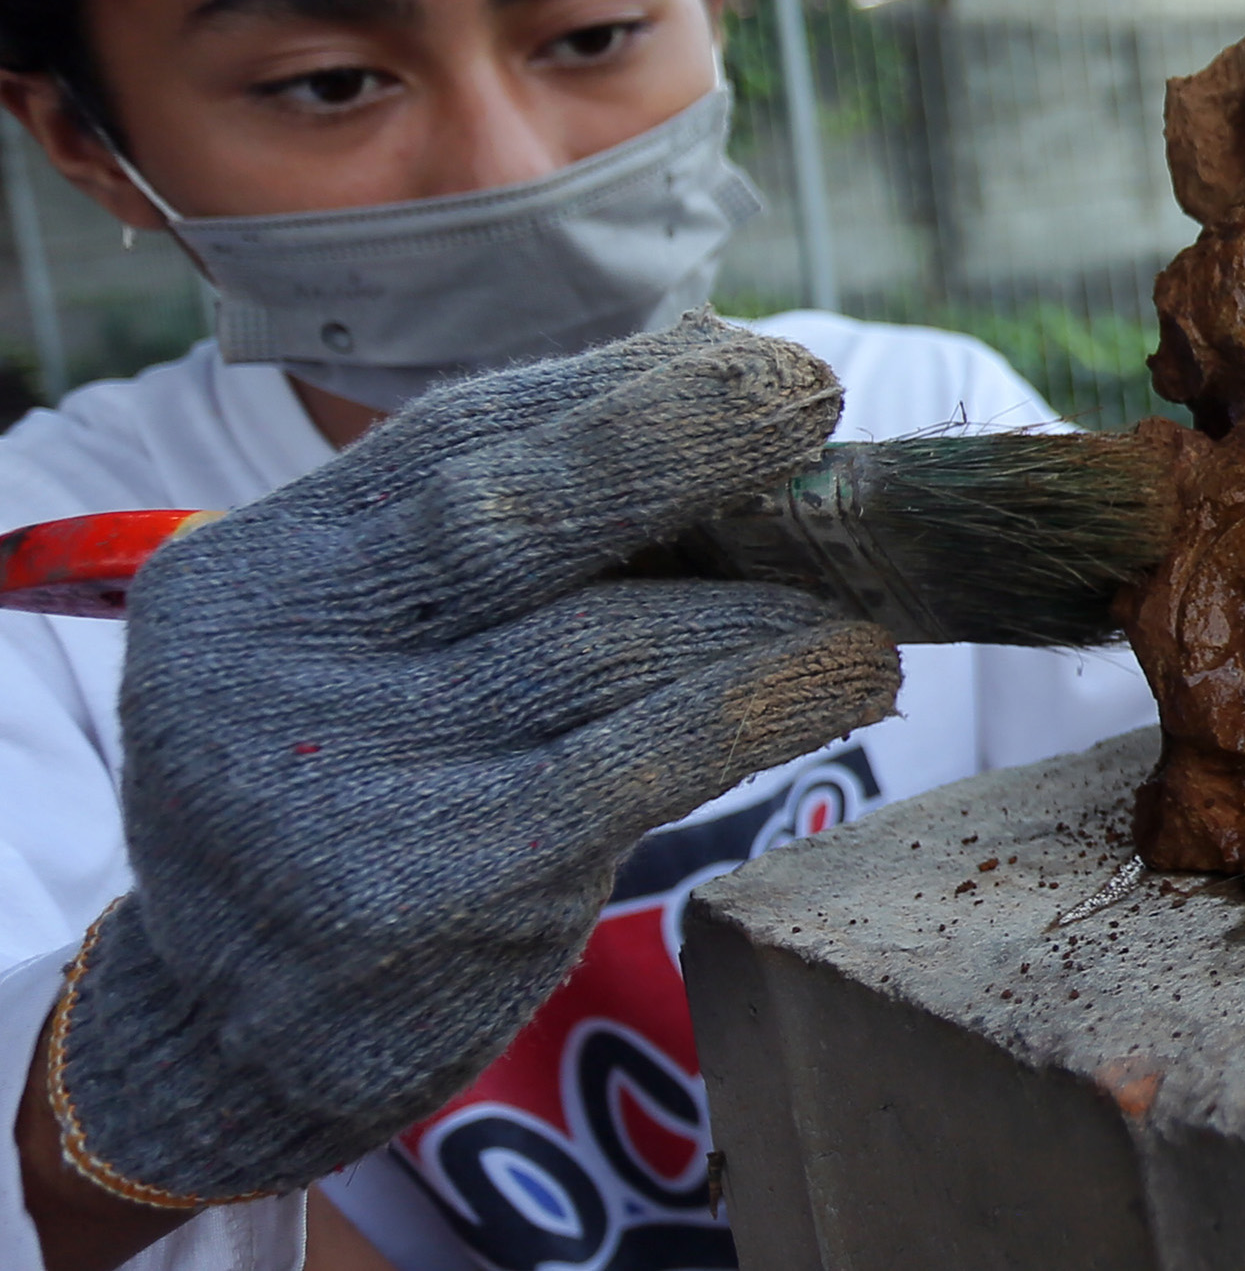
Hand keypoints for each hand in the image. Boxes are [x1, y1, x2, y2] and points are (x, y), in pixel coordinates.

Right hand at [40, 314, 897, 1205]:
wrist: (219, 1041)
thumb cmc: (347, 801)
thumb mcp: (364, 650)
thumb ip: (492, 548)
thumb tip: (725, 399)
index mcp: (251, 572)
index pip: (447, 440)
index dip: (615, 390)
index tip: (753, 360)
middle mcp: (272, 663)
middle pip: (507, 515)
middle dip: (681, 441)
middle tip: (816, 399)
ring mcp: (344, 783)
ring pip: (604, 644)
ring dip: (763, 602)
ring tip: (870, 583)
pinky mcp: (435, 889)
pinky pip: (645, 761)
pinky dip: (771, 702)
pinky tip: (856, 673)